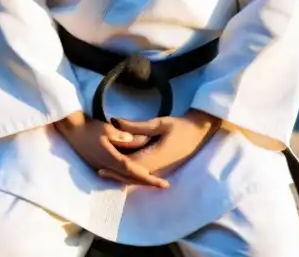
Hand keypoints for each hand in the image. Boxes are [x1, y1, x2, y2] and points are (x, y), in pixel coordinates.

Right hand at [53, 111, 168, 187]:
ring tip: (154, 181)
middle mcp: (107, 168)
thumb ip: (121, 136)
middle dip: (147, 183)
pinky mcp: (100, 166)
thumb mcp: (107, 129)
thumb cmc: (90, 128)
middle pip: (130, 179)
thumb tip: (134, 141)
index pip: (133, 172)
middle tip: (163, 185)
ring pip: (125, 179)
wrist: (72, 131)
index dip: (148, 178)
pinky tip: (137, 176)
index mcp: (110, 159)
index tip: (162, 183)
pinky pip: (119, 175)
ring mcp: (103, 168)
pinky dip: (130, 177)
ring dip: (139, 181)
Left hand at [99, 110, 221, 182]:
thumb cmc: (180, 126)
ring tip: (107, 172)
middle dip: (116, 174)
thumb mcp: (159, 123)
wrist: (199, 133)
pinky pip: (144, 174)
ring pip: (138, 177)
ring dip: (123, 175)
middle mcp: (157, 167)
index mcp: (156, 157)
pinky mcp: (162, 168)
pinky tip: (123, 170)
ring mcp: (160, 170)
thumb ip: (137, 125)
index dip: (115, 168)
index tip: (101, 166)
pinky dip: (132, 174)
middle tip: (99, 171)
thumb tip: (115, 122)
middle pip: (132, 176)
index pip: (131, 166)